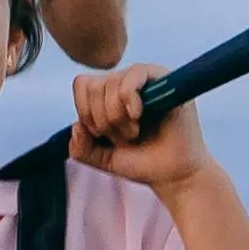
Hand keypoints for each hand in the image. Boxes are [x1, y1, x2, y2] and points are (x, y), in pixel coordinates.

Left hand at [72, 64, 211, 190]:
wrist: (172, 175)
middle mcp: (126, 81)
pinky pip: (135, 73)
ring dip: (118, 117)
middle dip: (103, 120)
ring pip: (111, 83)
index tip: (101, 135)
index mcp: (108, 94)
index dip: (85, 112)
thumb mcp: (102, 159)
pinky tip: (138, 116)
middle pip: (94, 86)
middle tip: (124, 137)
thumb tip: (76, 125)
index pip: (82, 84)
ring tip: (135, 132)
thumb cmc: (140, 163)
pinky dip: (129, 98)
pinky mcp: (165, 79)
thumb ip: (81, 148)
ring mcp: (145, 79)